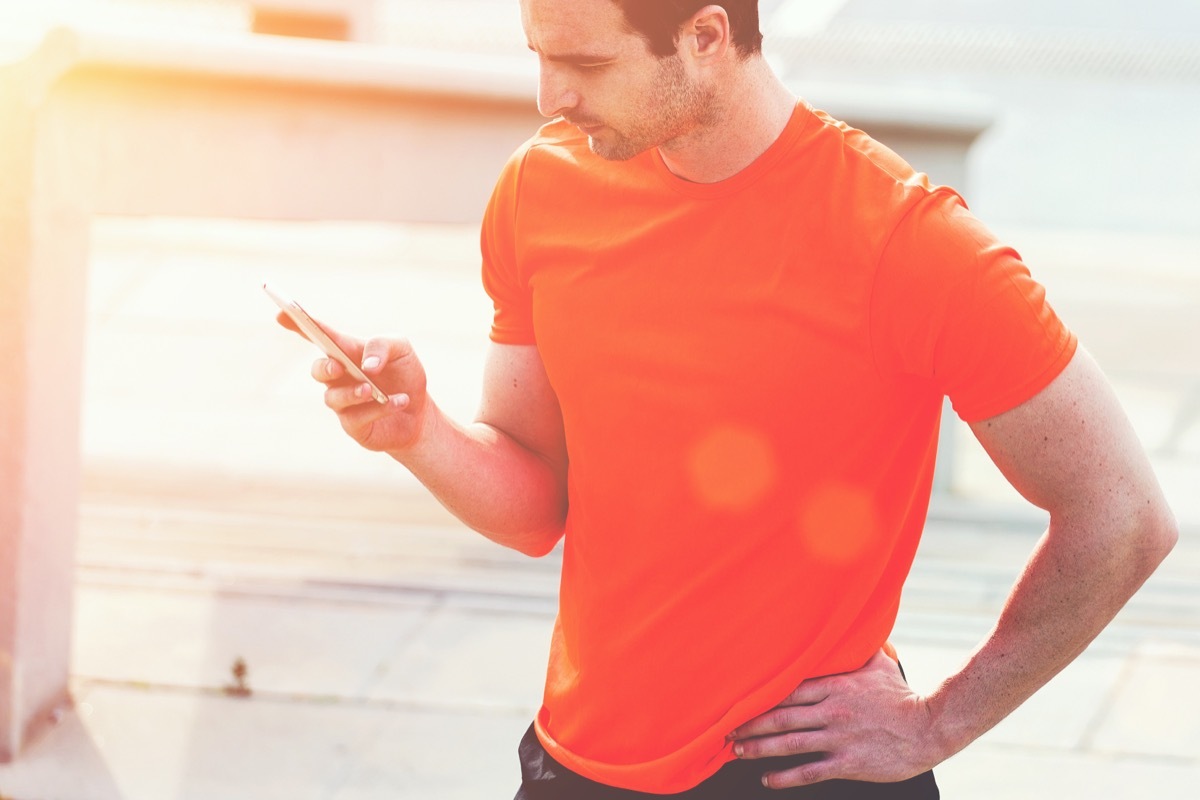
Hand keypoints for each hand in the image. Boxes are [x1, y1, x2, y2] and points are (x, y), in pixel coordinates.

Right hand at [276, 311, 428, 452]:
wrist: (419, 414)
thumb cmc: (405, 376)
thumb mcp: (402, 350)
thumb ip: (383, 345)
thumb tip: (366, 366)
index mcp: (347, 352)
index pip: (319, 336)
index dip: (298, 324)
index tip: (282, 312)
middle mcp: (339, 377)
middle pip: (319, 370)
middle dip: (325, 368)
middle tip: (339, 367)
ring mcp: (343, 403)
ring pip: (333, 398)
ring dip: (354, 392)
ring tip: (373, 390)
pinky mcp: (353, 426)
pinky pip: (358, 418)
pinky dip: (381, 408)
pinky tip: (400, 401)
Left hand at [728, 651, 942, 788]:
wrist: (930, 728)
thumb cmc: (902, 695)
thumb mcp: (879, 664)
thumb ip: (858, 647)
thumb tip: (854, 622)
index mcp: (834, 685)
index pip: (788, 689)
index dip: (760, 696)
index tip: (737, 700)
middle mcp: (831, 710)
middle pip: (781, 716)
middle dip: (750, 724)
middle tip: (726, 730)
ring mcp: (838, 737)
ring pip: (789, 743)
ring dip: (759, 748)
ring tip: (738, 752)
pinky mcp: (847, 762)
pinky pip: (809, 770)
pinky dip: (785, 776)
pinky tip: (768, 779)